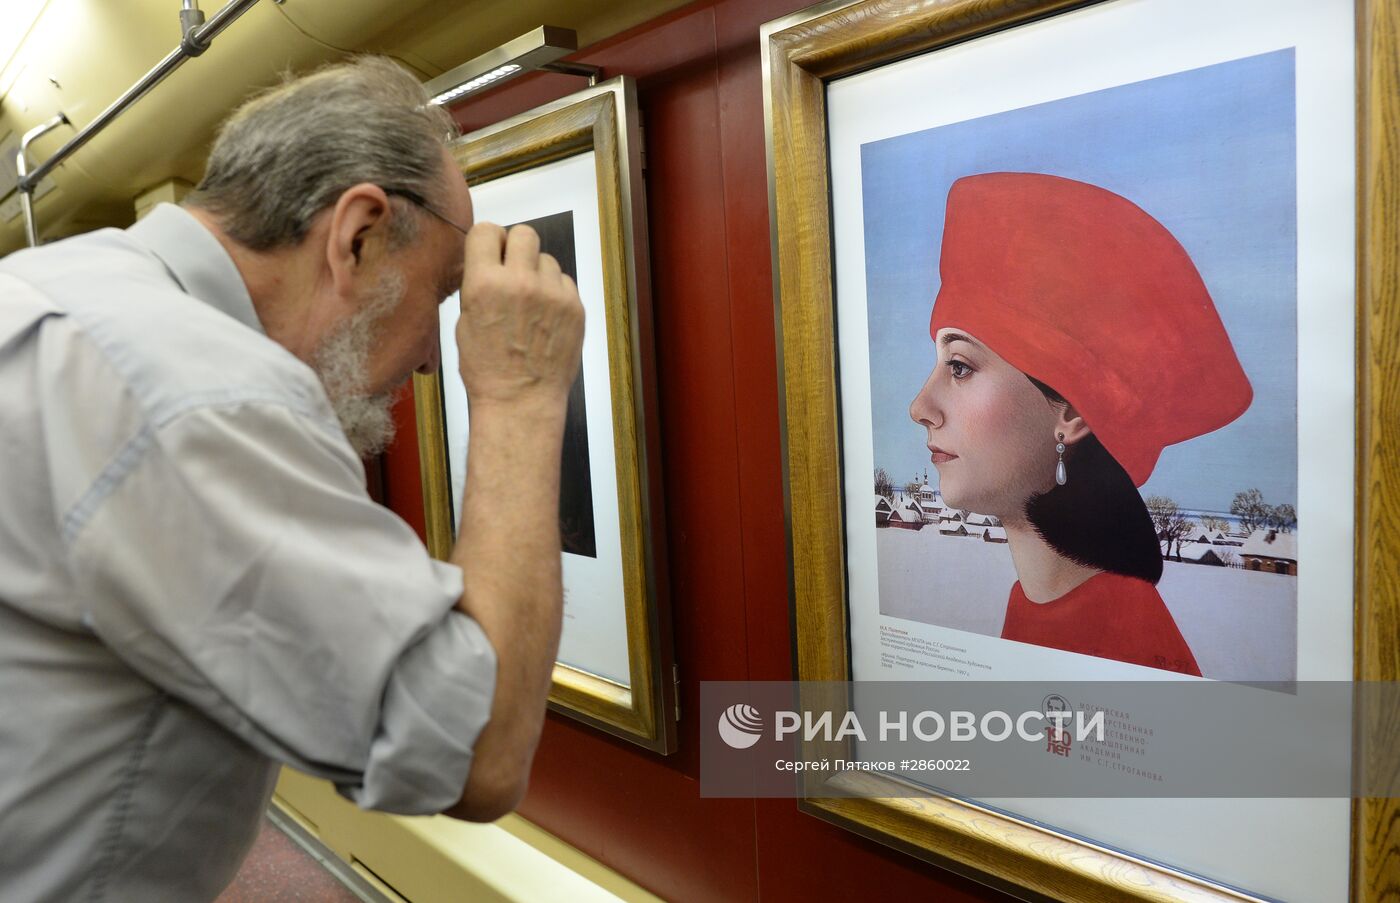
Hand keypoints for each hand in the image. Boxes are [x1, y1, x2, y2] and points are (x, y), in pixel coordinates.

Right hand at [456, 222, 584, 407]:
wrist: (520, 401)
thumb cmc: (487, 368)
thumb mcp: (465, 321)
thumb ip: (478, 284)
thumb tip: (489, 260)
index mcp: (484, 284)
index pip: (487, 230)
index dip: (489, 241)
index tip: (491, 254)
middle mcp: (521, 282)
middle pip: (524, 233)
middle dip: (516, 247)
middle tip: (512, 271)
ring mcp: (552, 294)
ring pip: (547, 259)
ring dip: (537, 273)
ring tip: (530, 303)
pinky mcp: (575, 307)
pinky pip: (564, 282)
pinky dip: (555, 292)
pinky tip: (545, 317)